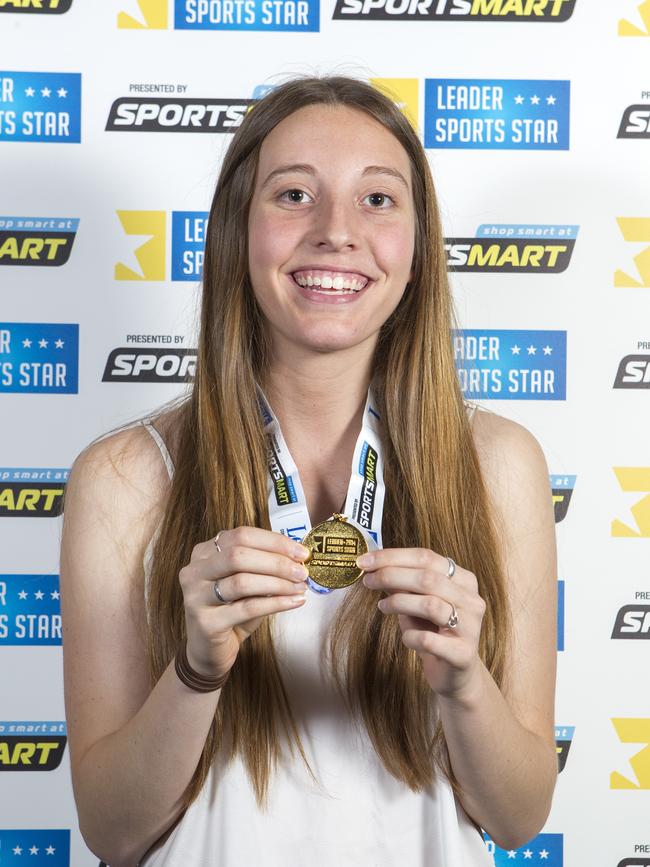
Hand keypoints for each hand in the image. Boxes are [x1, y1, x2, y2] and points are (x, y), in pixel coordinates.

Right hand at [179, 527, 309, 679]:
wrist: (208, 650)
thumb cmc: (231, 611)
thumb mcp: (246, 583)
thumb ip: (263, 566)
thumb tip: (298, 557)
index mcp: (204, 552)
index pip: (241, 535)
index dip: (274, 542)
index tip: (300, 552)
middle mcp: (194, 571)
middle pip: (239, 555)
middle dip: (276, 562)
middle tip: (302, 571)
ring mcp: (196, 596)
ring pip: (242, 582)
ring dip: (278, 583)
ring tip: (300, 587)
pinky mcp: (205, 622)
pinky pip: (247, 608)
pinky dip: (275, 603)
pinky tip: (294, 602)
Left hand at [357, 548, 485, 699]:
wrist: (454, 674)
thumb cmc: (432, 631)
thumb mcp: (416, 602)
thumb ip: (402, 583)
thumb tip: (373, 565)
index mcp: (464, 580)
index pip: (426, 557)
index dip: (392, 556)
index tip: (365, 561)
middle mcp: (472, 600)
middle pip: (428, 578)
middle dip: (391, 576)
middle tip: (367, 581)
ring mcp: (470, 627)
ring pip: (430, 605)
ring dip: (398, 603)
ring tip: (382, 607)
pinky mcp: (462, 654)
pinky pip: (427, 639)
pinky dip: (409, 636)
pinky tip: (405, 637)